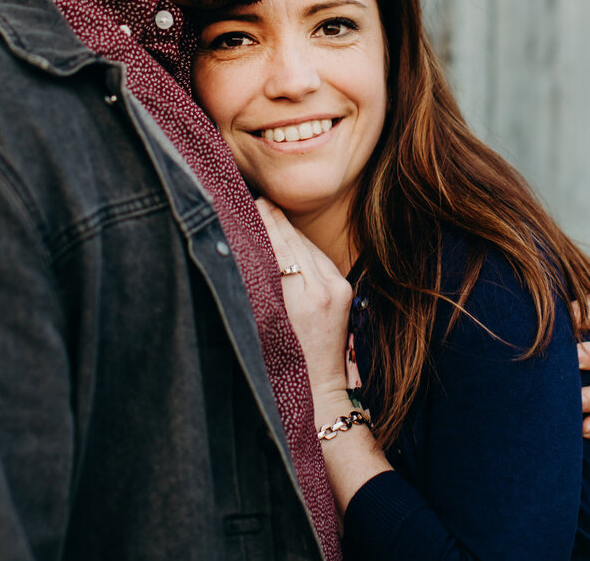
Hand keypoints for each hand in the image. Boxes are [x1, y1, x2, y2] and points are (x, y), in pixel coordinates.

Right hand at [254, 198, 354, 398]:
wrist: (318, 388)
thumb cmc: (281, 363)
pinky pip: (318, 257)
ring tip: (267, 211)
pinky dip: (301, 245)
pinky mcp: (344, 289)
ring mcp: (337, 288)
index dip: (263, 225)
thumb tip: (245, 250)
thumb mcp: (262, 324)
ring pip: (307, 246)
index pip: (278, 249)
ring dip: (287, 230)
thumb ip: (258, 285)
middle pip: (294, 242)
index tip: (250, 205)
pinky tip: (287, 235)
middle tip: (256, 199)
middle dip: (274, 220)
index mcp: (300, 300)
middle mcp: (323, 289)